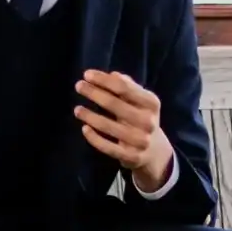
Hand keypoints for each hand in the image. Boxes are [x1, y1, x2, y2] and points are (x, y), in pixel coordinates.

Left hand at [74, 69, 174, 191]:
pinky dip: (94, 138)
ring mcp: (140, 140)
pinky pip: (108, 147)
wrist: (154, 151)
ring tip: (77, 109)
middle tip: (78, 86)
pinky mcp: (131, 156)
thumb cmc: (141, 118)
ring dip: (89, 116)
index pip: (124, 87)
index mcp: (151, 103)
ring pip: (108, 126)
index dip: (103, 80)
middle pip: (114, 104)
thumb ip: (127, 86)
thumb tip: (112, 75)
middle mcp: (148, 121)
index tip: (87, 74)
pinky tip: (84, 128)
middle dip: (94, 93)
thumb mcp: (141, 101)